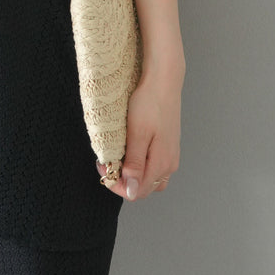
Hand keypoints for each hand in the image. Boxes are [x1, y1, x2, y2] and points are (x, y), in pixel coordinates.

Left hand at [97, 71, 181, 199]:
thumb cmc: (149, 104)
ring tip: (118, 157)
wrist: (163, 82)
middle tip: (107, 161)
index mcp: (161, 163)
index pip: (136, 192)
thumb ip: (134, 164)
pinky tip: (130, 151)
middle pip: (144, 188)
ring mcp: (171, 156)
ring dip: (132, 175)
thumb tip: (131, 192)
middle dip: (123, 181)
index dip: (117, 185)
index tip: (103, 168)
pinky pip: (155, 166)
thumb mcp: (137, 134)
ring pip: (150, 179)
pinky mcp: (169, 147)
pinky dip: (141, 165)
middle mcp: (169, 164)